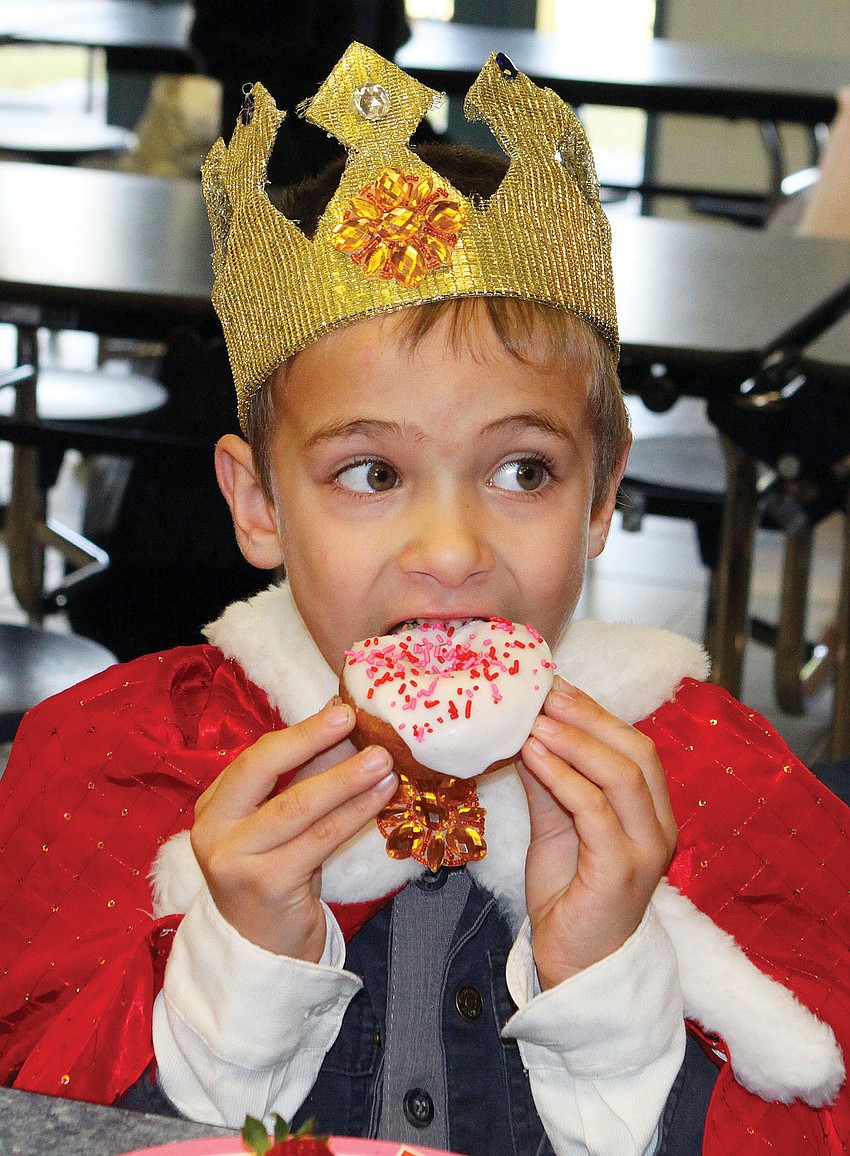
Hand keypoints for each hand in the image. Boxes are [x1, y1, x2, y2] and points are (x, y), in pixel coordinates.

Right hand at [191, 701, 396, 961]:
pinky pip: (318, 840)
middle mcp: (214, 831)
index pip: (254, 759)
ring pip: (297, 807)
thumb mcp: (284, 826)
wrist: (265, 955)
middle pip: (262, 771)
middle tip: (352, 719)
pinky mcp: (266, 886)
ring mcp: (235, 861)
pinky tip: (382, 798)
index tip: (339, 711)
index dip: (298, 732)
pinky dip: (354, 814)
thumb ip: (305, 778)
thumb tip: (343, 726)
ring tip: (382, 761)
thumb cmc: (277, 880)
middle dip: (310, 740)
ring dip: (344, 778)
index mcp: (213, 808)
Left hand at [518, 676, 676, 989]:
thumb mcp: (557, 825)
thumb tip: (529, 730)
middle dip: (589, 716)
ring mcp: (646, 849)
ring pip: (623, 775)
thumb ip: (551, 781)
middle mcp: (659, 827)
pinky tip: (533, 756)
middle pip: (637, 752)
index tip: (554, 686)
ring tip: (535, 720)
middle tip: (544, 693)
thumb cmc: (569, 896)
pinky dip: (564, 777)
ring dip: (575, 741)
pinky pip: (595, 810)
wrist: (572, 966)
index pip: (634, 746)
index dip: (595, 712)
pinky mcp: (622, 870)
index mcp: (651, 812)